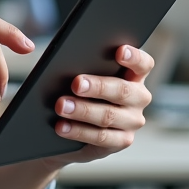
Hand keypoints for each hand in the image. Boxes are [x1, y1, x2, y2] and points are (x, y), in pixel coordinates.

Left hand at [48, 45, 154, 163]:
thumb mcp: (76, 72)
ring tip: (61, 105)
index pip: (142, 63)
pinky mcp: (121, 141)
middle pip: (123, 90)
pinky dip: (79, 131)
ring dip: (83, 110)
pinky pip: (101, 137)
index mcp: (133, 74)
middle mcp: (138, 97)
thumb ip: (71, 59)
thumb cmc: (75, 89)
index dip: (134, 57)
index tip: (120, 51)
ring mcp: (132, 121)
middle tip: (76, 84)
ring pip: (109, 115)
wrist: (68, 127)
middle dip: (98, 86)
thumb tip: (45, 48)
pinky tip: (61, 126)